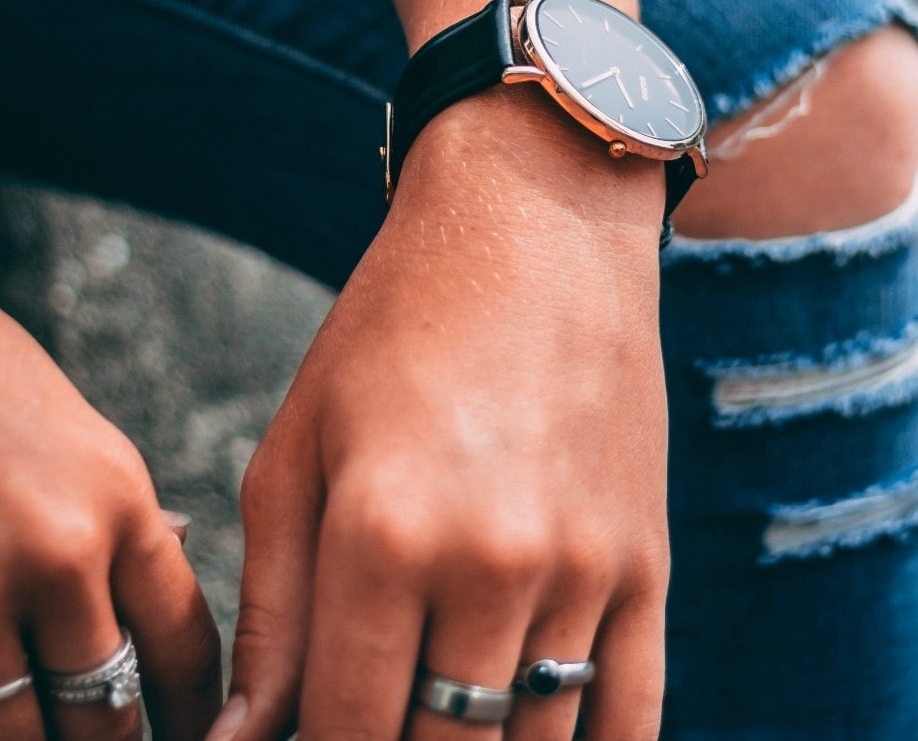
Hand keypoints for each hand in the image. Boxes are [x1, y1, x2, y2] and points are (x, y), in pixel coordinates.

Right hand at [0, 282, 221, 740]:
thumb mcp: (95, 454)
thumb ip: (130, 536)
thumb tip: (158, 602)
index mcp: (124, 512)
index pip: (183, 646)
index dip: (195, 713)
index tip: (201, 736)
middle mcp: (61, 557)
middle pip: (107, 703)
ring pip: (16, 725)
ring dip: (37, 739)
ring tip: (55, 734)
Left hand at [212, 90, 670, 738]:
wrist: (537, 227)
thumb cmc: (394, 330)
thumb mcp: (299, 451)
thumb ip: (270, 610)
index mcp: (382, 534)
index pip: (346, 730)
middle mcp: (491, 564)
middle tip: (383, 712)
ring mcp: (584, 568)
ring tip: (449, 719)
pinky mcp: (647, 561)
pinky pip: (634, 714)